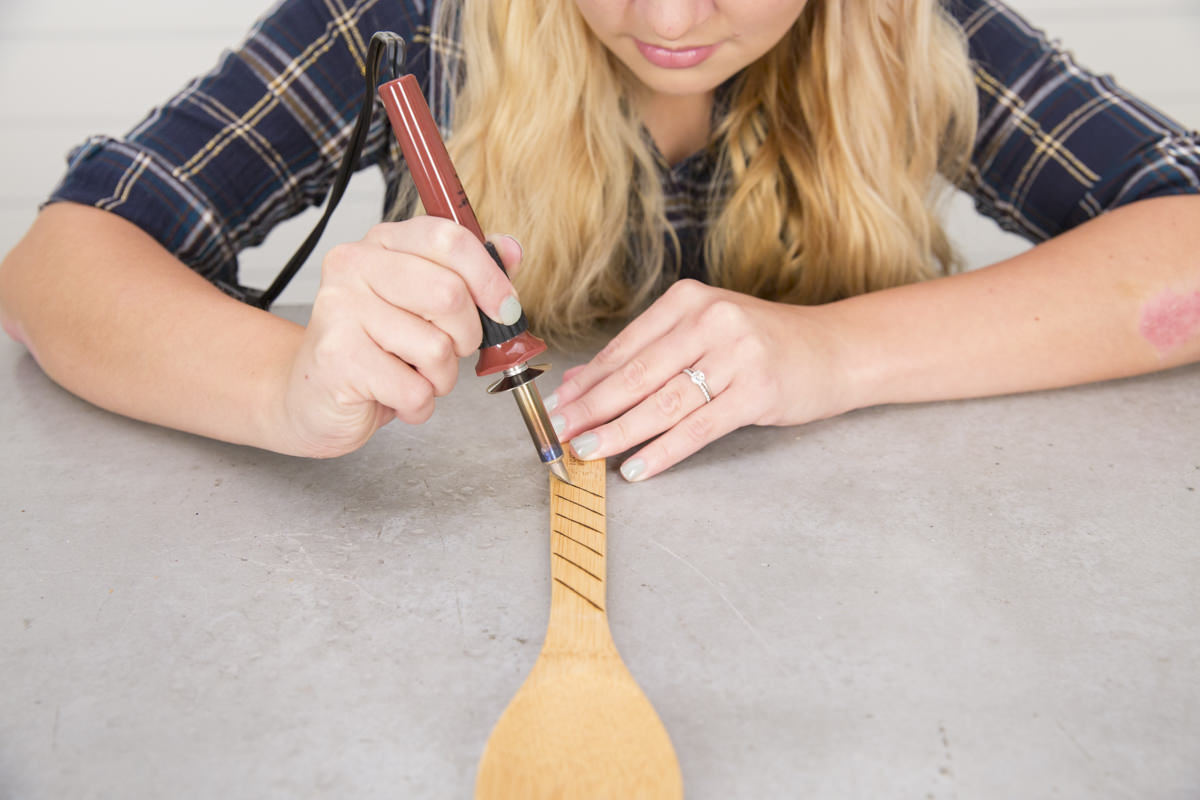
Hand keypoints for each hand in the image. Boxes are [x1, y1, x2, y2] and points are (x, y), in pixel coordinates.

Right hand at [278, 217, 522, 456]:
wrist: (312, 397)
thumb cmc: (376, 350)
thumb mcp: (425, 306)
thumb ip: (469, 275)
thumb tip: (510, 250)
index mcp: (383, 242)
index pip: (449, 239)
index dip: (490, 278)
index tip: (505, 309)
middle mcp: (355, 265)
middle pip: (449, 293)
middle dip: (466, 336)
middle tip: (447, 351)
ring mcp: (341, 309)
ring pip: (436, 347)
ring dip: (440, 377)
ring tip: (413, 375)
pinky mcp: (337, 357)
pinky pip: (414, 389)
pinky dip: (419, 405)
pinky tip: (395, 396)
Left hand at [546, 280, 850, 480]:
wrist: (836, 350)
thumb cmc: (761, 344)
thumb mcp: (703, 335)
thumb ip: (645, 354)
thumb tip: (582, 382)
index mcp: (689, 300)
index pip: (625, 347)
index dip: (586, 382)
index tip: (556, 406)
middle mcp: (711, 320)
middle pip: (637, 374)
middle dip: (592, 408)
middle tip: (559, 432)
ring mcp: (737, 355)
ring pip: (663, 403)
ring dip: (619, 432)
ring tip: (588, 452)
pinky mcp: (758, 391)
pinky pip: (698, 428)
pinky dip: (663, 451)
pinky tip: (637, 468)